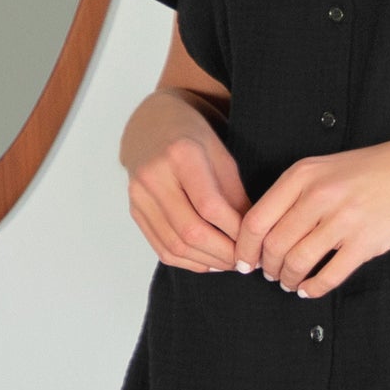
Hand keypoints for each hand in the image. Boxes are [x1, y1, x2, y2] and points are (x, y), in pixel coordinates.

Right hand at [121, 90, 251, 271]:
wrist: (152, 126)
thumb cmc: (194, 138)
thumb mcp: (222, 155)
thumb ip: (235, 193)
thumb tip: (252, 235)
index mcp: (180, 154)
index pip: (210, 206)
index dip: (234, 231)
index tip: (255, 242)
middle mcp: (154, 176)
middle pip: (190, 231)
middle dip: (222, 253)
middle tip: (245, 261)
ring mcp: (139, 196)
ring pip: (174, 245)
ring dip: (206, 261)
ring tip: (230, 263)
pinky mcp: (134, 211)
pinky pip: (161, 248)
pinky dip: (187, 261)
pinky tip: (208, 261)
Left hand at [232, 130, 389, 297]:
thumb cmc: (381, 167)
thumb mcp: (331, 166)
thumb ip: (298, 192)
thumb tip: (266, 231)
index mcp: (305, 173)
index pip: (255, 220)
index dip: (244, 248)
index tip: (244, 261)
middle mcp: (319, 195)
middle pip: (272, 246)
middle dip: (266, 267)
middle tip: (270, 273)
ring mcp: (343, 220)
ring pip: (296, 264)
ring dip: (287, 280)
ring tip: (289, 281)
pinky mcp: (365, 243)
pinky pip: (327, 277)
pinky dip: (313, 289)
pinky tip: (310, 288)